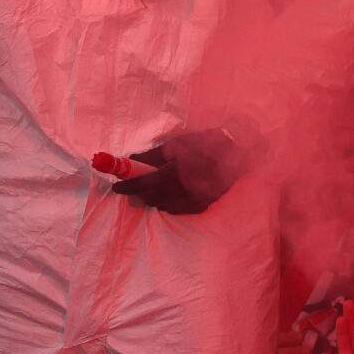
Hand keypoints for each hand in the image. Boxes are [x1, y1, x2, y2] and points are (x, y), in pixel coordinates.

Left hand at [108, 129, 246, 214]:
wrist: (237, 151)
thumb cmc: (205, 143)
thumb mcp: (176, 145)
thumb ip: (152, 157)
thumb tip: (132, 162)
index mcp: (175, 175)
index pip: (143, 185)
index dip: (127, 187)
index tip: (116, 187)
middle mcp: (184, 193)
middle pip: (152, 200)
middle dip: (140, 194)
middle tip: (134, 185)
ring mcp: (195, 202)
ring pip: (165, 207)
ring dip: (154, 199)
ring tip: (151, 188)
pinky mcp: (203, 205)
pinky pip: (179, 210)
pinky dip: (170, 204)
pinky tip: (170, 195)